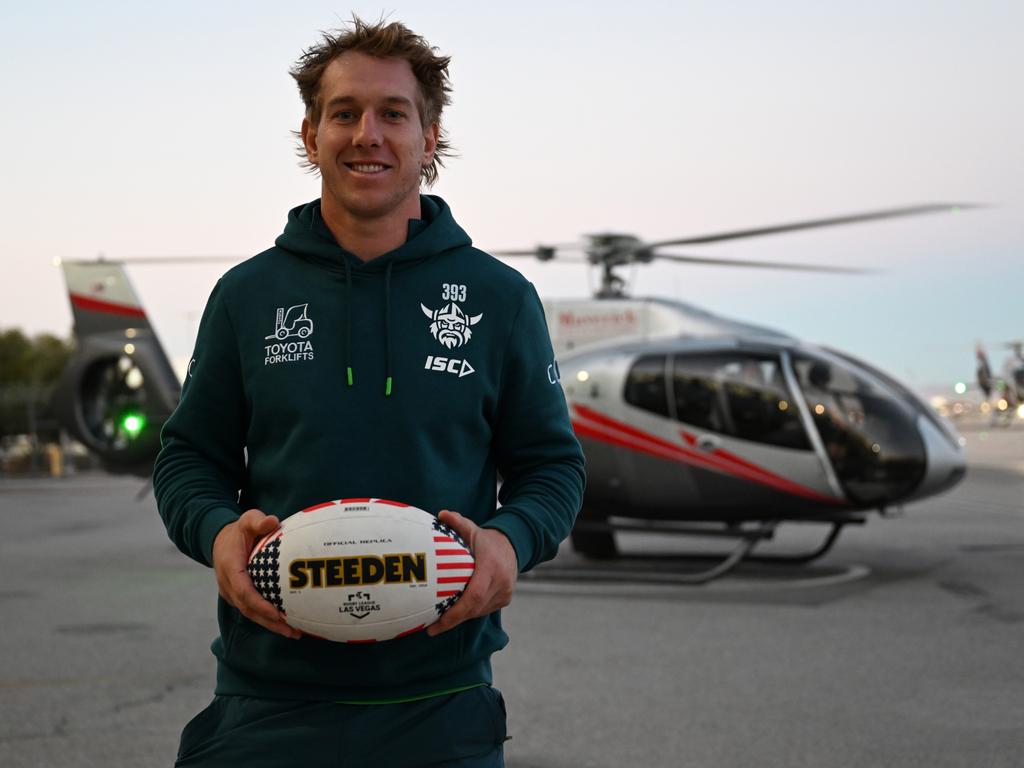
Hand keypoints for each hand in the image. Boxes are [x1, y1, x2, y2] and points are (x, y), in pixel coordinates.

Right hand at [212, 508, 300, 639]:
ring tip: (294, 633)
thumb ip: (258, 521)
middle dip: (269, 622)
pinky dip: (267, 618)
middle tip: (292, 631)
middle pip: (248, 609)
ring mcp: (231, 592)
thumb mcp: (247, 520)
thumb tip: (273, 521)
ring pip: (250, 613)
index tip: (277, 613)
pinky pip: (251, 610)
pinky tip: (286, 623)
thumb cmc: (238, 530)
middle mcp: (228, 584)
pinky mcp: (237, 596)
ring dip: (270, 625)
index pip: (244, 591)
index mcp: (230, 567)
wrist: (219, 540)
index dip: (260, 605)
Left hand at [427, 509, 517, 636]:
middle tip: (432, 628)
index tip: (437, 621)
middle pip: (474, 609)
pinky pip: (484, 610)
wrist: (515, 545)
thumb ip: (457, 522)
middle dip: (453, 620)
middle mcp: (501, 582)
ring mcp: (505, 592)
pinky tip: (455, 613)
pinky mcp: (505, 599)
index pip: (473, 597)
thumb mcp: (473, 529)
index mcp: (491, 568)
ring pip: (479, 612)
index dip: (455, 612)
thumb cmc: (488, 540)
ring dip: (460, 617)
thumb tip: (441, 514)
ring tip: (439, 622)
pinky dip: (470, 612)